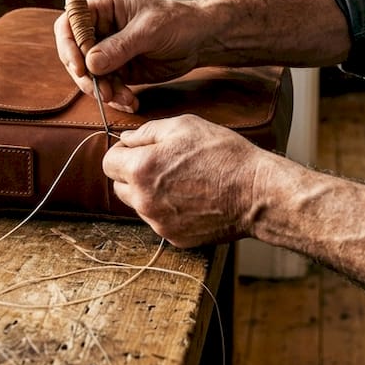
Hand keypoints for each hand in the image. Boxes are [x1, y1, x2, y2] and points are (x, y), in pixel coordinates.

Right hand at [54, 0, 206, 111]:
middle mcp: (100, 28)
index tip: (81, 67)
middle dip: (86, 76)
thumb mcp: (149, 30)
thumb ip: (120, 46)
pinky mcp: (118, 69)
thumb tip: (91, 63)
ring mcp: (107, 50)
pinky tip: (130, 102)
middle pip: (74, 54)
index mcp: (103, 7)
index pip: (70, 24)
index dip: (69, 46)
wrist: (200, 39)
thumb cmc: (177, 21)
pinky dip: (115, 97)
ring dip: (102, 90)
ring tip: (123, 98)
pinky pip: (106, 86)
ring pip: (89, 75)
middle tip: (103, 91)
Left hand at [103, 114, 270, 246]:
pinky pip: (160, 221)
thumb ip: (147, 132)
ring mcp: (158, 223)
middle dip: (132, 174)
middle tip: (162, 164)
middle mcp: (143, 200)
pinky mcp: (174, 238)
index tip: (138, 150)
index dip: (122, 153)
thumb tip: (126, 139)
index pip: (108, 163)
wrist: (256, 193)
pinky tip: (192, 198)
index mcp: (141, 169)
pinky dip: (168, 210)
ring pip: (139, 205)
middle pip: (119, 187)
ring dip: (149, 193)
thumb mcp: (184, 126)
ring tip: (181, 180)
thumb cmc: (224, 155)